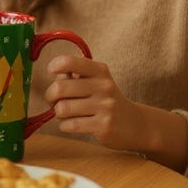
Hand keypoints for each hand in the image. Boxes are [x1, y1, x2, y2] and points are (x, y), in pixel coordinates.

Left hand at [44, 53, 187, 169]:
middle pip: (60, 88)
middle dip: (50, 96)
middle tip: (53, 101)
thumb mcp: (97, 82)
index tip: (51, 71)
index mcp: (100, 71)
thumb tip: (54, 73)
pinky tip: (72, 124)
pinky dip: (64, 125)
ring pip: (62, 108)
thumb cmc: (107, 101)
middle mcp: (103, 86)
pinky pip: (70, 125)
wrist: (136, 125)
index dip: (54, 65)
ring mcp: (105, 106)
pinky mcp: (103, 126)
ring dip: (58, 113)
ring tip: (65, 114)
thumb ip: (75, 76)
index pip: (70, 62)